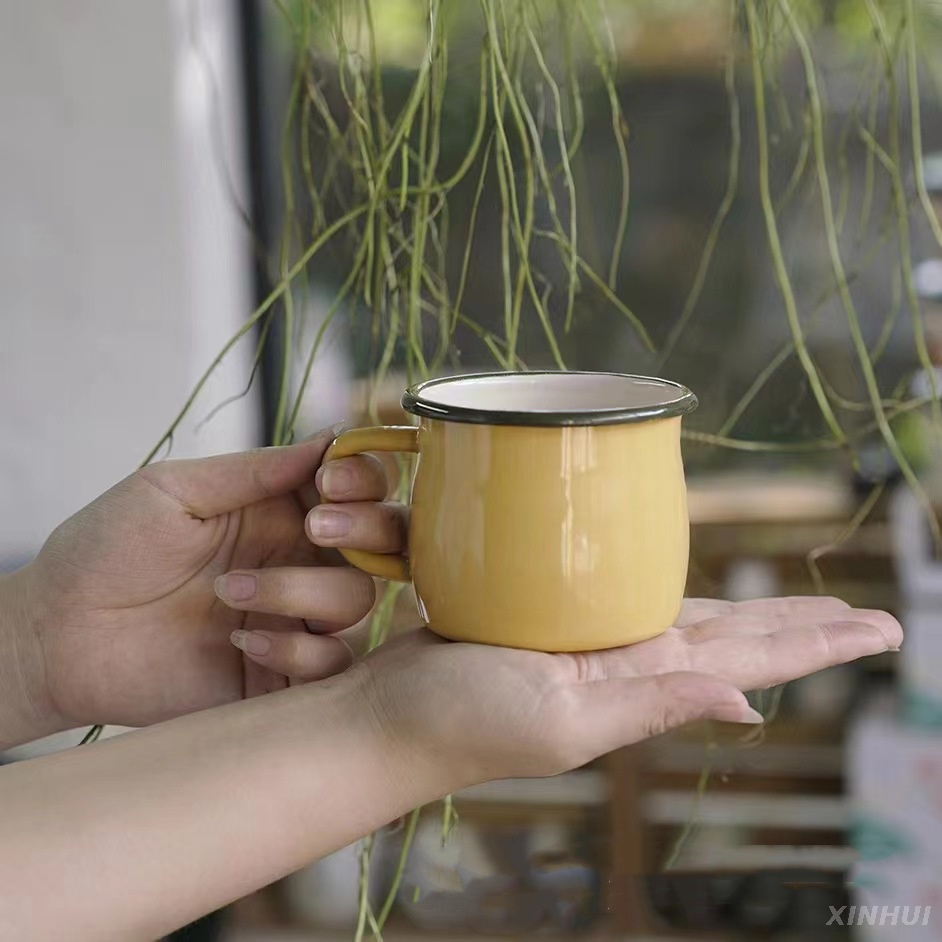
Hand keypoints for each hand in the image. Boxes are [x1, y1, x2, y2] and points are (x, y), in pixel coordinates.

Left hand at [7, 427, 405, 739]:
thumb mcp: (175, 490)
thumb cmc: (106, 549)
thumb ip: (255, 470)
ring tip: (229, 593)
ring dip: (302, 592)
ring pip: (357, 601)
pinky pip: (331, 664)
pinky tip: (240, 642)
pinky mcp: (281, 674)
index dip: (364, 480)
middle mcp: (300, 560)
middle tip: (316, 525)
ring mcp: (295, 618)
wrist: (59, 634)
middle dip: (366, 529)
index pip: (360, 488)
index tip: (329, 482)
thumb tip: (331, 438)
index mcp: (282, 510)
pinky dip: (296, 650)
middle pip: (384, 543)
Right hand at [341, 597, 900, 787]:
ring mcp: (593, 637)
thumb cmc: (465, 722)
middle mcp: (630, 660)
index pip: (753, 657)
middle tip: (867, 617)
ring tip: (800, 602)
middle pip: (739, 633)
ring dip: (751, 608)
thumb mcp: (564, 721)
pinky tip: (682, 581)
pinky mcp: (552, 611)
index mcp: (642, 683)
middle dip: (802, 624)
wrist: (392, 713)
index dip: (818, 643)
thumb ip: (650, 708)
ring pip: (692, 611)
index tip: (883, 630)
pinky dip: (667, 582)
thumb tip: (752, 704)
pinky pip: (628, 590)